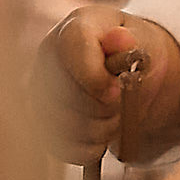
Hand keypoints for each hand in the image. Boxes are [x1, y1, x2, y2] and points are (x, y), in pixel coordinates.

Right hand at [30, 7, 179, 165]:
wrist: (123, 71)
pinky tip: (101, 134)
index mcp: (71, 30)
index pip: (72, 56)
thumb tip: (120, 38)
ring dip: (100, 131)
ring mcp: (38, 91)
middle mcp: (46, 59)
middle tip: (122, 102)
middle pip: (68, 98)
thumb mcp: (141, 41)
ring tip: (114, 117)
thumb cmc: (131, 53)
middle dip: (105, 109)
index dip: (99, 81)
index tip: (119, 88)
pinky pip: (62, 148)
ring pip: (64, 127)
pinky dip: (90, 148)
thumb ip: (131, 42)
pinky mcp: (40, 122)